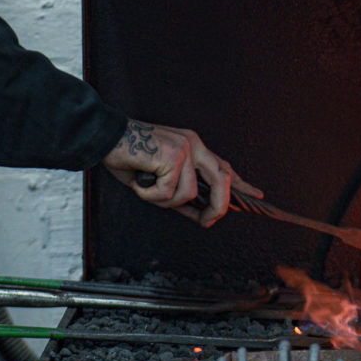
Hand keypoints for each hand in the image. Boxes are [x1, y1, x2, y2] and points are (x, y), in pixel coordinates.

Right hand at [101, 120, 262, 226]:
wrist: (103, 138)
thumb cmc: (126, 158)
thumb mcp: (158, 181)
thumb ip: (180, 194)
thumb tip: (199, 215)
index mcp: (192, 146)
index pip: (223, 166)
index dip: (240, 183)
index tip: (257, 196)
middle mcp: (193, 143)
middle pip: (222, 180)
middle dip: (217, 207)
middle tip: (206, 222)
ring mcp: (185, 148)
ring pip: (188, 194)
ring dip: (163, 201)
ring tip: (146, 187)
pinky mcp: (174, 155)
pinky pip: (169, 192)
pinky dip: (151, 195)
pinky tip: (140, 182)